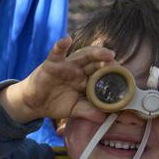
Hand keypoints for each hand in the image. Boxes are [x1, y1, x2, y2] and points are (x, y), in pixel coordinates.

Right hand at [0, 36, 114, 124]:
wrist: (34, 104)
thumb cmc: (55, 103)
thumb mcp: (74, 109)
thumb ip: (88, 112)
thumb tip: (103, 118)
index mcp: (86, 80)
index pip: (101, 74)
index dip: (112, 73)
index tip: (124, 76)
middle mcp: (79, 70)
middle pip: (96, 62)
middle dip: (107, 61)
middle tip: (116, 62)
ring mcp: (67, 65)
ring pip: (82, 55)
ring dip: (95, 52)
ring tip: (107, 53)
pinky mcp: (52, 63)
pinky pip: (56, 52)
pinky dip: (60, 45)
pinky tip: (66, 40)